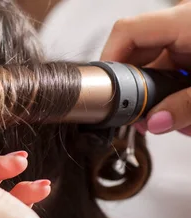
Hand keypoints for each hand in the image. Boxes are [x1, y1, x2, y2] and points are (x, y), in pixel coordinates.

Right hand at [101, 1, 190, 134]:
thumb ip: (186, 106)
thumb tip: (155, 123)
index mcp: (187, 20)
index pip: (126, 32)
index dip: (109, 61)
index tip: (107, 91)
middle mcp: (184, 24)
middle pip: (139, 57)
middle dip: (142, 94)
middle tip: (148, 120)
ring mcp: (189, 37)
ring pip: (158, 70)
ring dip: (164, 100)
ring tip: (183, 122)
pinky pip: (174, 71)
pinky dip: (178, 95)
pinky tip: (189, 113)